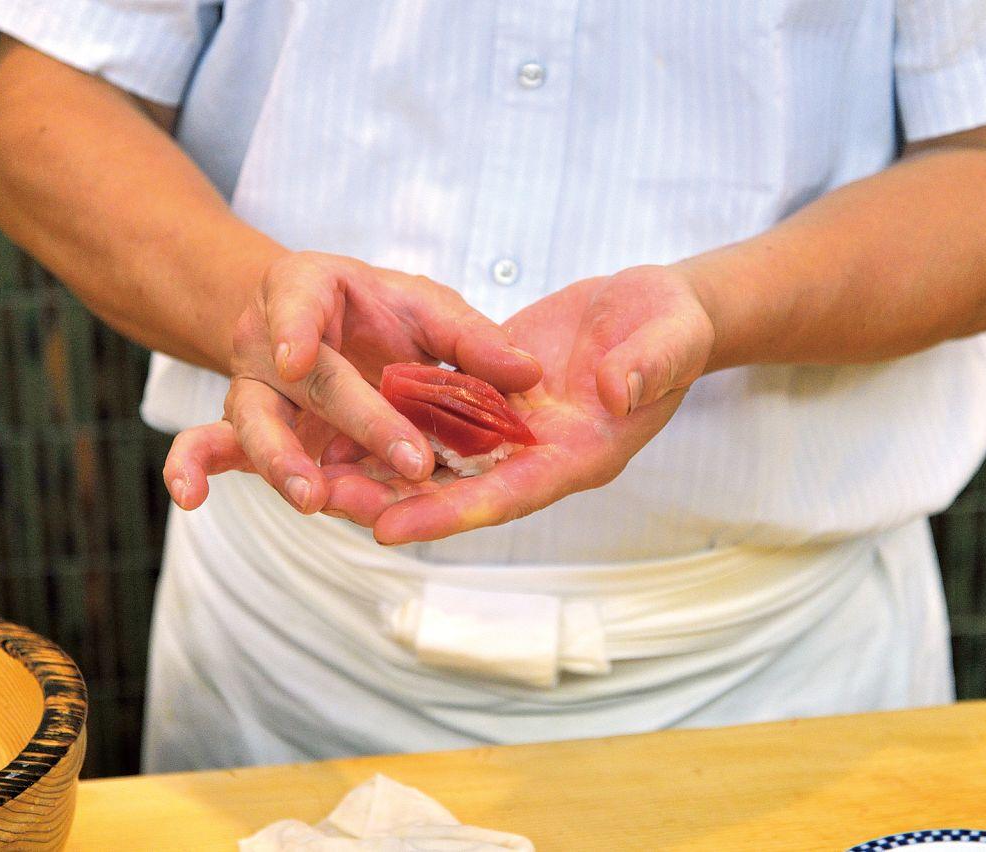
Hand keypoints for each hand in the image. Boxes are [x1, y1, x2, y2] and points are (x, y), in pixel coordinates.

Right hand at [164, 251, 541, 512]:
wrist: (320, 320)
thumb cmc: (376, 310)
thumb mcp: (424, 307)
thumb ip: (470, 337)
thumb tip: (530, 373)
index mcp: (306, 289)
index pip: (299, 304)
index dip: (296, 328)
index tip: (298, 355)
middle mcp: (267, 340)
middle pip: (304, 382)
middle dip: (358, 421)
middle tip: (410, 458)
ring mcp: (252, 389)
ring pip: (253, 425)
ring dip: (281, 463)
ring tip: (314, 498)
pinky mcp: (247, 431)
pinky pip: (210, 448)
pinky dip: (191, 470)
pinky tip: (189, 499)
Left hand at [318, 264, 714, 541]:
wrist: (656, 311)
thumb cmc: (672, 326)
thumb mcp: (671, 338)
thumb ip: (649, 366)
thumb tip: (616, 390)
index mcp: (582, 454)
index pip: (512, 494)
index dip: (451, 514)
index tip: (392, 529)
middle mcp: (539, 455)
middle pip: (459, 491)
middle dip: (395, 501)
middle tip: (326, 503)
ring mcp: (514, 431)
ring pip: (438, 461)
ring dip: (381, 471)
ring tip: (313, 475)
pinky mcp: (493, 400)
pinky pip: (437, 418)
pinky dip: (392, 425)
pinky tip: (339, 423)